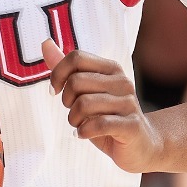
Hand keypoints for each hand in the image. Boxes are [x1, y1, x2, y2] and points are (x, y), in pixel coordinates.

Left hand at [43, 40, 162, 172]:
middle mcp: (122, 82)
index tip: (54, 91)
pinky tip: (83, 134)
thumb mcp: (86, 91)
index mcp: (111, 69)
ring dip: (74, 119)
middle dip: (66, 101)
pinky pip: (98, 124)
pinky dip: (84, 132)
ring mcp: (129, 103)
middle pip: (76, 82)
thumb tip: (46, 43)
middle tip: (74, 113)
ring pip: (84, 104)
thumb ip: (67, 68)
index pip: (76, 58)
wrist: (141, 144)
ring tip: (80, 125)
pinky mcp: (132, 125)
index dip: (58, 74)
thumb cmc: (108, 116)